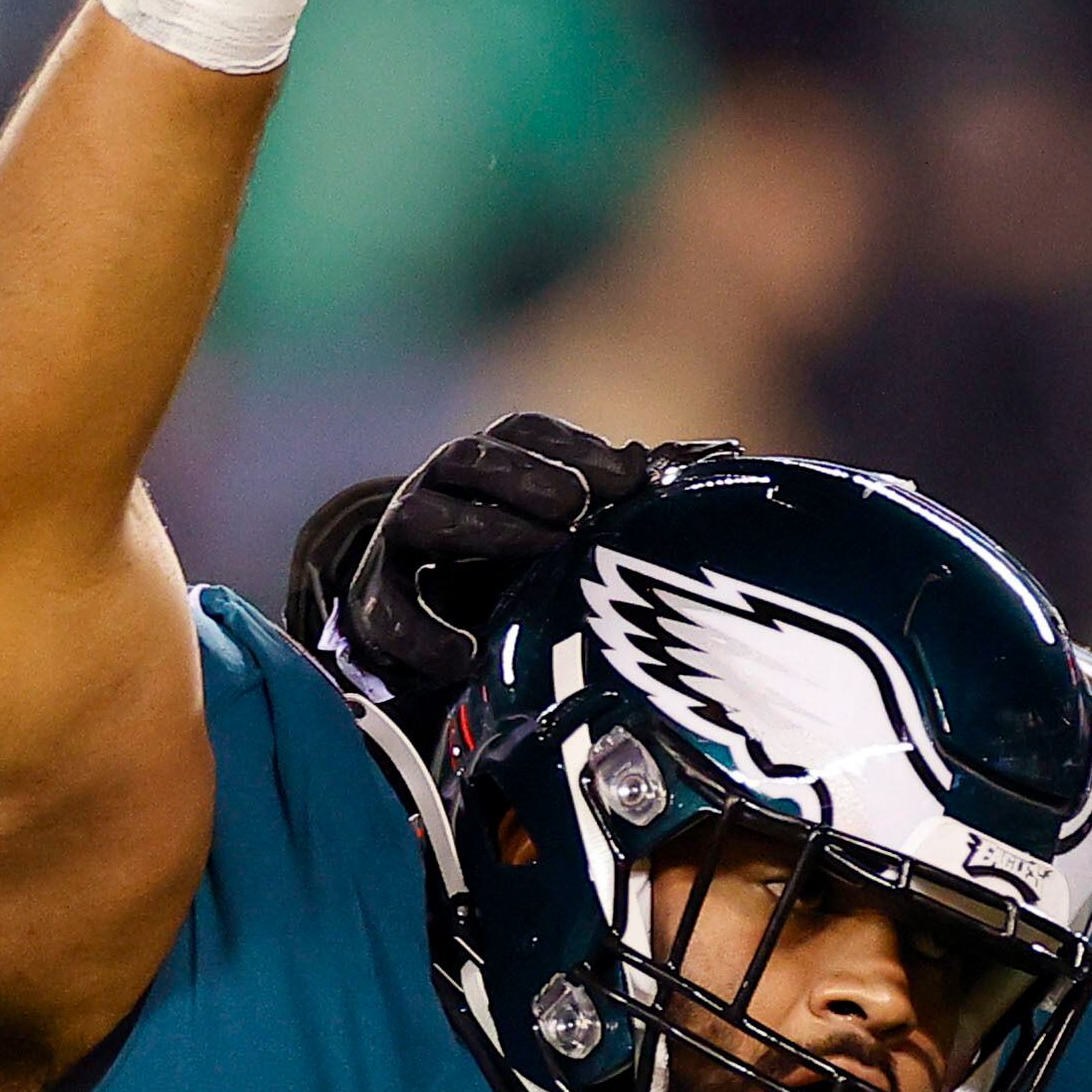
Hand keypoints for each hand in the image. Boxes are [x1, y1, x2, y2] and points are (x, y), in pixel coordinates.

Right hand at [285, 414, 712, 704]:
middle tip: (574, 504)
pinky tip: (465, 655)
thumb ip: (626, 494)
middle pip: (471, 459)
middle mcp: (440, 487)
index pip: (525, 435)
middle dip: (524, 477)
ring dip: (484, 531)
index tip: (627, 474)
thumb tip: (716, 453)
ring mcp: (401, 540)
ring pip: (426, 518)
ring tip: (539, 552)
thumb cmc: (509, 560)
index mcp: (491, 462)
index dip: (574, 449)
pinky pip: (388, 611)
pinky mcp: (375, 599)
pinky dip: (424, 634)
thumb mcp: (565, 528)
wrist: (419, 617)